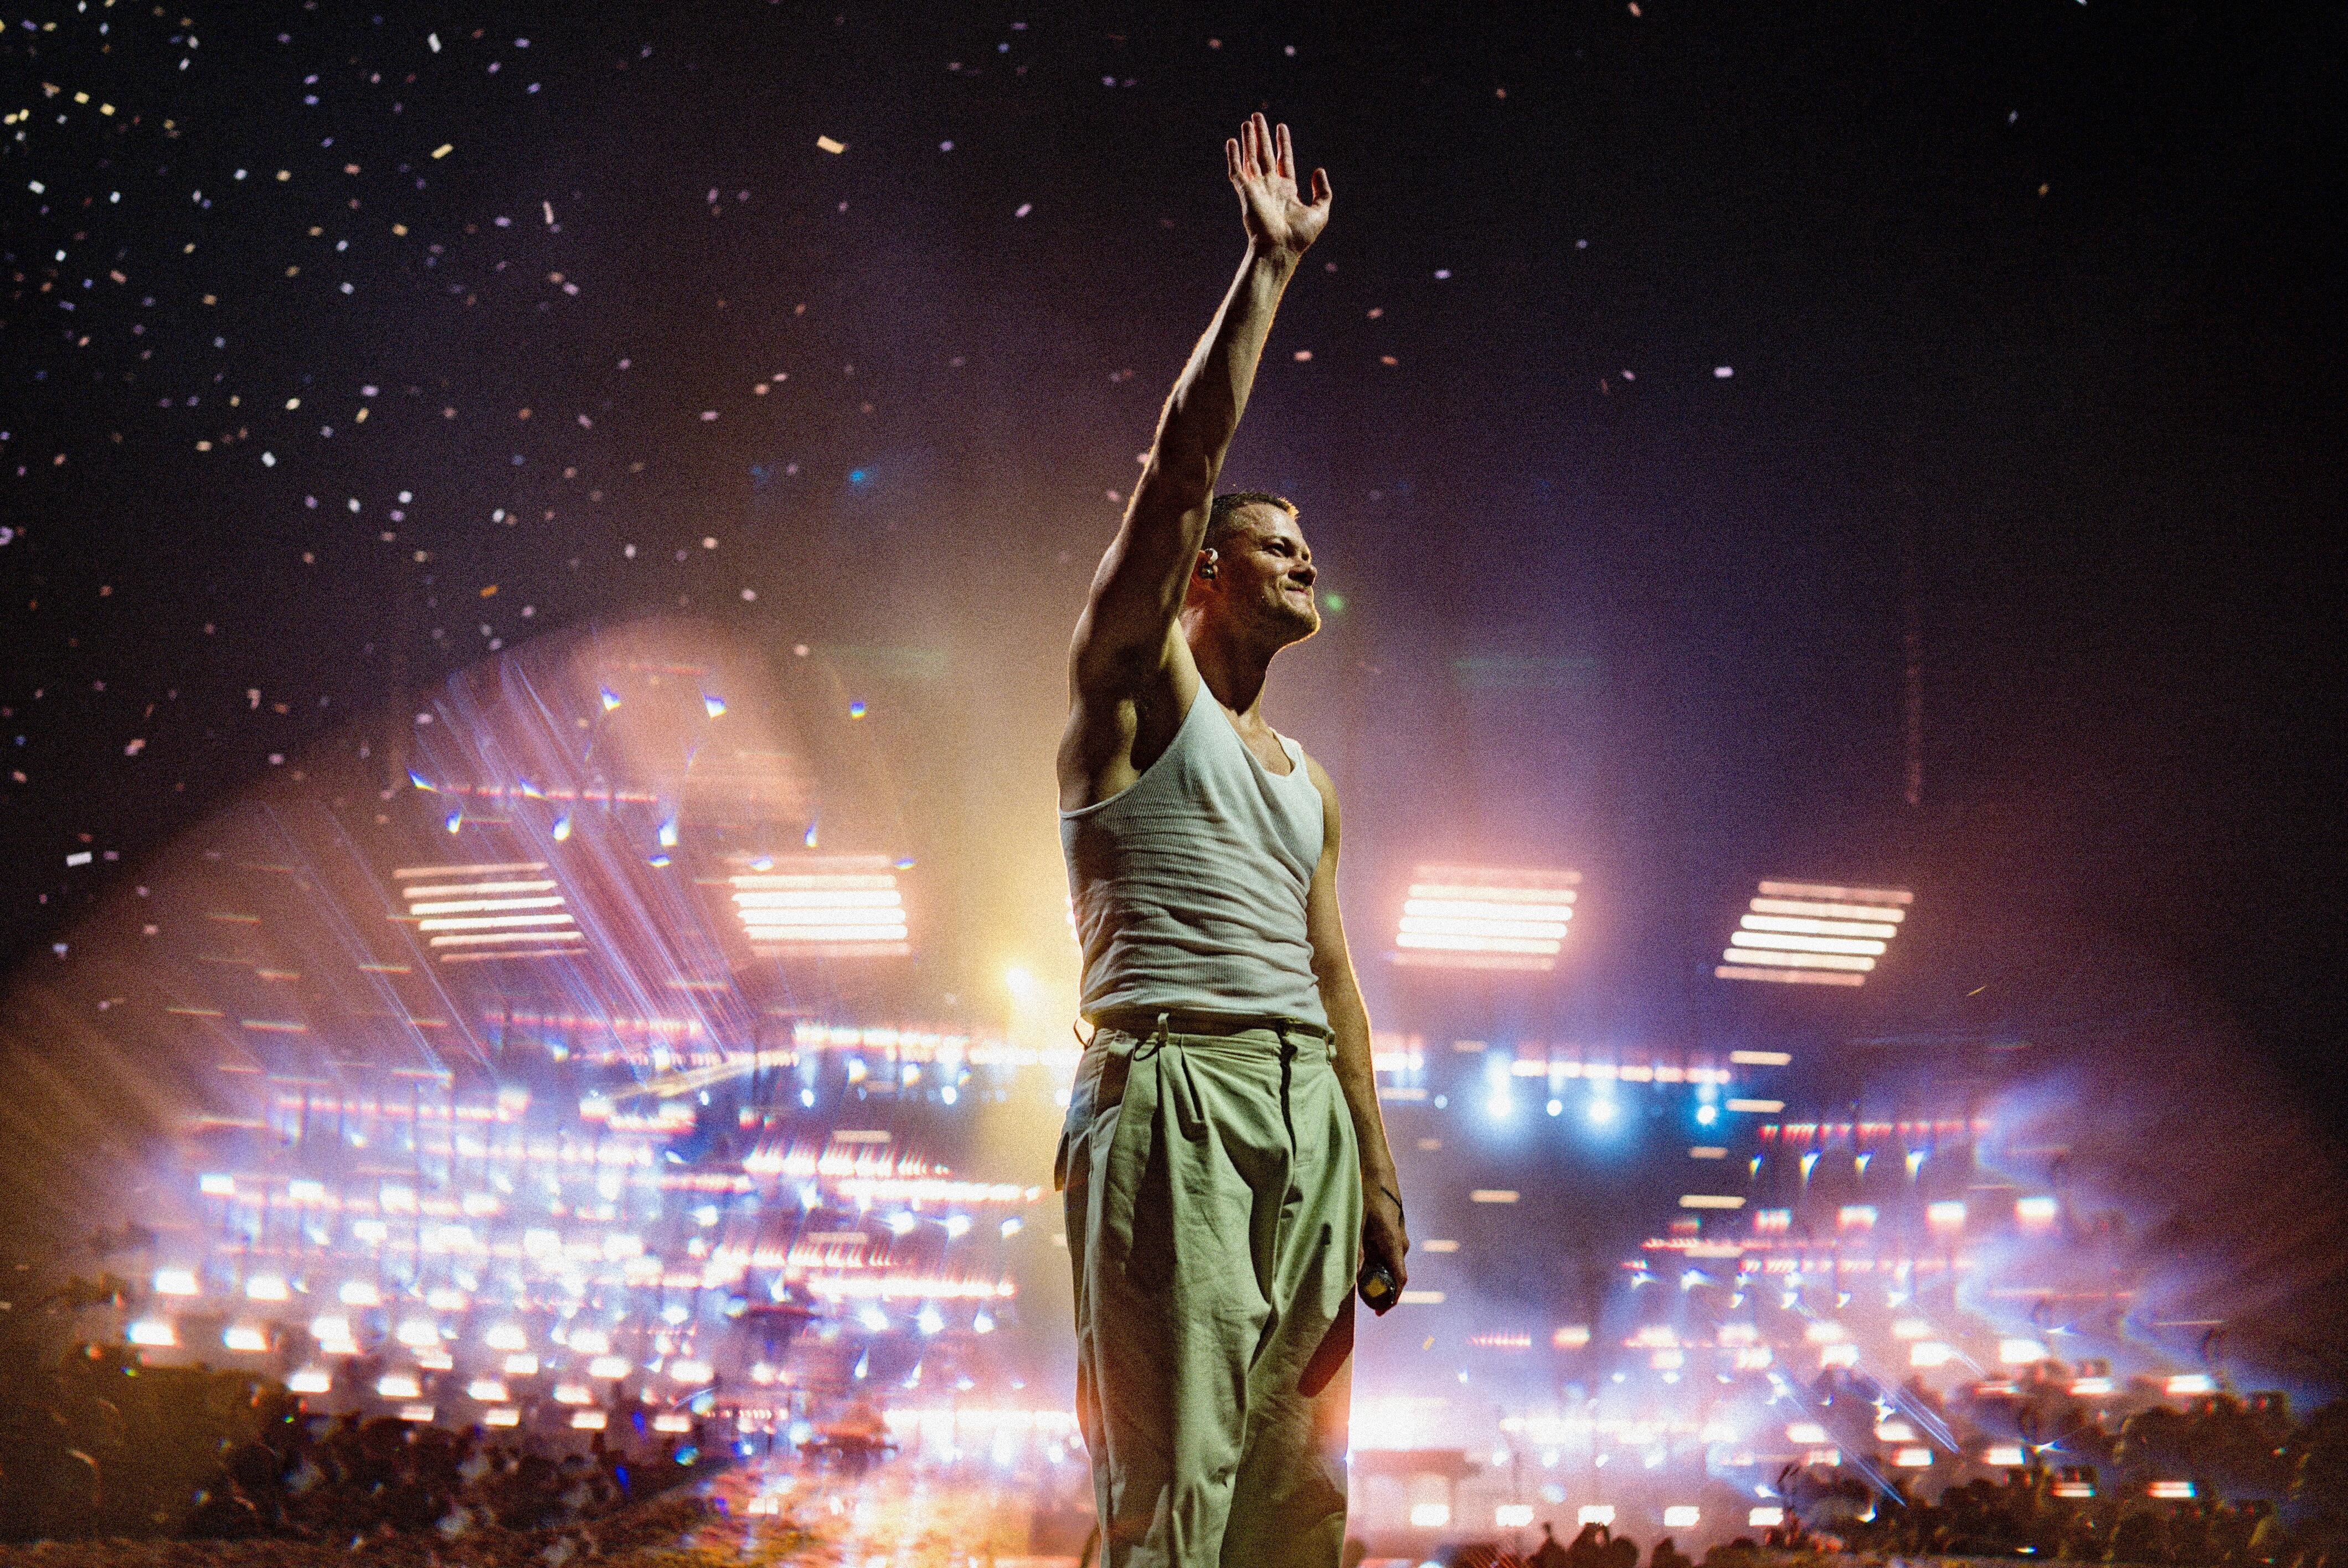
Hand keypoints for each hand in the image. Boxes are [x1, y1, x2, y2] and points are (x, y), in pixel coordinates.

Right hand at [1226, 112, 1330, 256]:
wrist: (1280, 249)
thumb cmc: (1300, 236)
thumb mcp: (1321, 211)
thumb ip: (1323, 191)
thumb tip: (1318, 170)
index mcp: (1286, 190)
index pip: (1284, 160)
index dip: (1283, 143)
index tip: (1281, 126)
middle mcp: (1270, 187)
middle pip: (1265, 154)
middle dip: (1262, 135)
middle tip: (1257, 117)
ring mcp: (1256, 189)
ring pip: (1251, 158)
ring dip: (1249, 140)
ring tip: (1248, 122)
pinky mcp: (1245, 193)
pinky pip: (1237, 171)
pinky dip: (1234, 156)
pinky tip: (1232, 141)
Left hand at [1361, 1181, 1407, 1294]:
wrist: (1380, 1175)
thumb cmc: (1368, 1196)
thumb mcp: (1358, 1223)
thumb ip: (1358, 1250)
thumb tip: (1356, 1275)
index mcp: (1393, 1243)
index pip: (1400, 1278)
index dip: (1393, 1297)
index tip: (1383, 1310)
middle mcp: (1401, 1243)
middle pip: (1394, 1274)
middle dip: (1380, 1287)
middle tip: (1363, 1298)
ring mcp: (1399, 1238)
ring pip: (1389, 1264)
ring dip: (1376, 1272)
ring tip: (1358, 1278)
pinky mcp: (1395, 1233)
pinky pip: (1388, 1254)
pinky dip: (1377, 1261)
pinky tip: (1362, 1258)